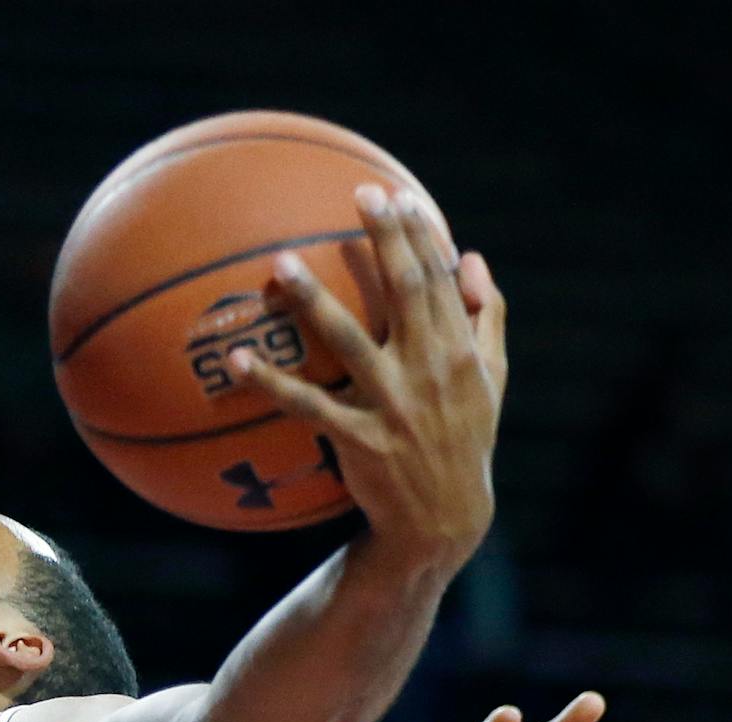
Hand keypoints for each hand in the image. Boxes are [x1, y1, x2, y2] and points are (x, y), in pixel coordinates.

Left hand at [233, 185, 506, 568]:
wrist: (443, 519)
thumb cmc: (464, 440)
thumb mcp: (491, 380)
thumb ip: (486, 318)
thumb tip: (473, 259)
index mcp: (460, 351)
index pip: (440, 279)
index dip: (419, 234)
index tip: (395, 194)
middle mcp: (429, 370)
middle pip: (406, 291)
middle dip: (385, 239)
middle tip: (358, 193)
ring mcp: (393, 404)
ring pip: (349, 341)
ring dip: (314, 300)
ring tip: (279, 263)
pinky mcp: (359, 439)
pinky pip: (308, 405)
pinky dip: (273, 384)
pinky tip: (239, 361)